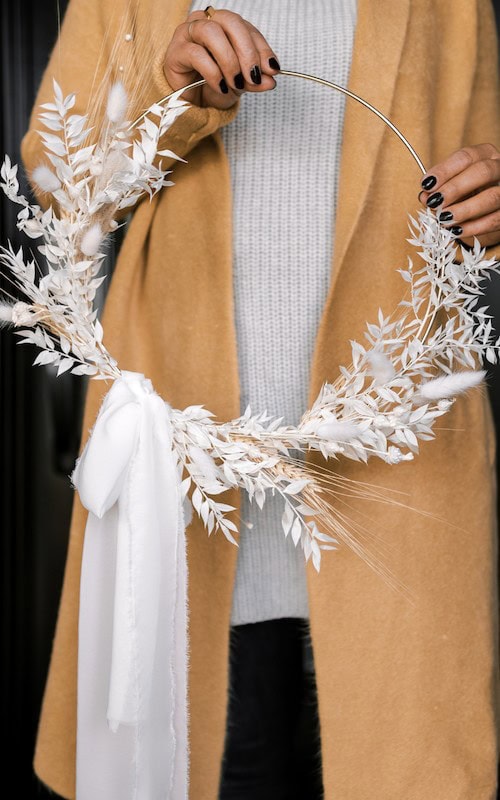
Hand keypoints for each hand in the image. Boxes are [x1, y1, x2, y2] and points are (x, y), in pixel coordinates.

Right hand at [163, 8, 280, 109]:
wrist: (190, 104)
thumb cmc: (213, 87)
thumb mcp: (240, 84)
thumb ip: (254, 80)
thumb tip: (270, 80)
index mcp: (225, 26)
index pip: (247, 28)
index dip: (262, 48)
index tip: (272, 69)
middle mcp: (206, 22)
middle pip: (231, 22)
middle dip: (247, 51)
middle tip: (253, 77)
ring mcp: (188, 33)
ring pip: (212, 33)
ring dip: (229, 60)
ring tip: (236, 84)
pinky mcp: (176, 51)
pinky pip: (196, 54)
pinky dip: (213, 73)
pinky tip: (221, 87)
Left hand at [418, 143, 499, 247]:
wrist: (485, 212)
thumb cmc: (465, 193)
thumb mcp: (451, 187)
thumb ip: (438, 189)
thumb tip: (424, 196)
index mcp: (485, 155)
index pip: (466, 156)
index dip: (445, 170)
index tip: (427, 184)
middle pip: (483, 171)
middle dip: (456, 187)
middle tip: (435, 201)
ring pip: (492, 197)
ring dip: (465, 209)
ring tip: (444, 218)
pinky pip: (495, 220)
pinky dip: (474, 227)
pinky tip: (456, 230)